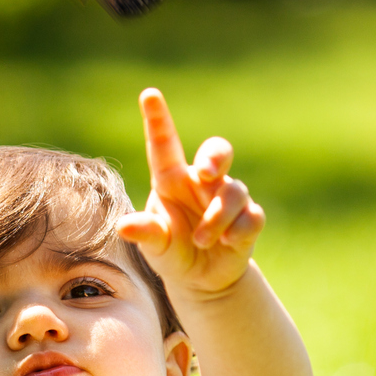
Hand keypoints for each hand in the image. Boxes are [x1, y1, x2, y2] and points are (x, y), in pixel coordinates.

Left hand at [116, 87, 263, 297]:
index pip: (165, 145)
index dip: (158, 118)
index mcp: (171, 180)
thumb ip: (144, 233)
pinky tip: (228, 243)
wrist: (200, 281)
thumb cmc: (171, 251)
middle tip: (207, 172)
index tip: (149, 94)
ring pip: (233, 192)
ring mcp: (227, 199)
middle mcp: (201, 183)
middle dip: (215, 157)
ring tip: (201, 241)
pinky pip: (252, 217)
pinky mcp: (248, 220)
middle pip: (218, 151)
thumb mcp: (154, 245)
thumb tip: (122, 227)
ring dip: (217, 218)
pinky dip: (239, 230)